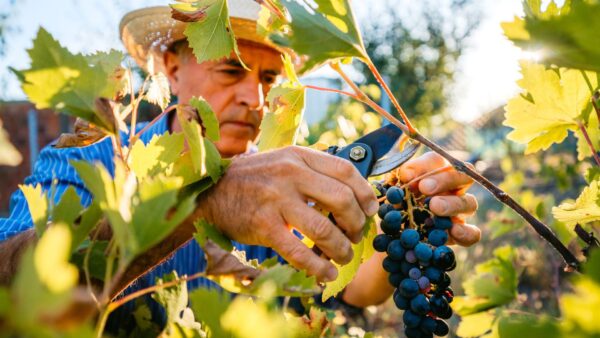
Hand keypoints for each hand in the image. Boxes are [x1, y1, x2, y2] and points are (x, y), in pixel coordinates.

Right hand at [197, 146, 378, 281]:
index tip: (371, 210)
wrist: (211, 190)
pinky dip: (317, 267)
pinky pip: (299, 251)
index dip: (365, 193)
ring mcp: (276, 200)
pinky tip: (326, 274)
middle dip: (357, 223)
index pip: (345, 170)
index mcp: (299, 156)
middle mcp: (290, 174)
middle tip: (357, 236)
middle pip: (341, 200)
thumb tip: (352, 195)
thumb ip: (312, 172)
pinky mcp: (263, 226)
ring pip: (323, 229)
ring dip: (341, 248)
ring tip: (343, 257)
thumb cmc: (254, 178)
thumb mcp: (284, 162)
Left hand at [398, 152, 480, 245]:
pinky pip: (473, 233)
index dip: (425, 165)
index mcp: (435, 173)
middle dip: (444, 180)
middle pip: (462, 176)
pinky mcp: (461, 234)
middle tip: (425, 188)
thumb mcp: (393, 191)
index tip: (406, 176)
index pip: (438, 161)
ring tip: (434, 207)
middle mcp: (453, 189)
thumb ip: (400, 181)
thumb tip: (407, 175)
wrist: (394, 235)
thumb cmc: (396, 206)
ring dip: (452, 204)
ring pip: (470, 203)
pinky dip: (465, 232)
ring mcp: (460, 212)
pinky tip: (453, 231)